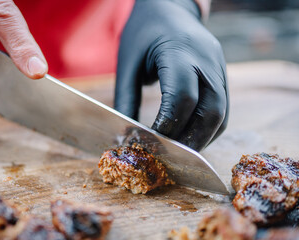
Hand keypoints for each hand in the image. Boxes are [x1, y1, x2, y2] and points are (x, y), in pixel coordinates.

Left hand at [115, 0, 228, 150]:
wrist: (169, 7)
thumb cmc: (144, 34)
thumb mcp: (128, 63)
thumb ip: (127, 99)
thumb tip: (126, 136)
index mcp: (180, 51)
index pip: (182, 97)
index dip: (168, 125)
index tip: (150, 142)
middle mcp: (207, 61)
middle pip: (211, 111)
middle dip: (190, 140)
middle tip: (168, 157)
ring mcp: (219, 68)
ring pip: (221, 114)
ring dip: (201, 138)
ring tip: (178, 152)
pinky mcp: (222, 75)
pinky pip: (223, 109)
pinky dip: (207, 128)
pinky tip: (189, 137)